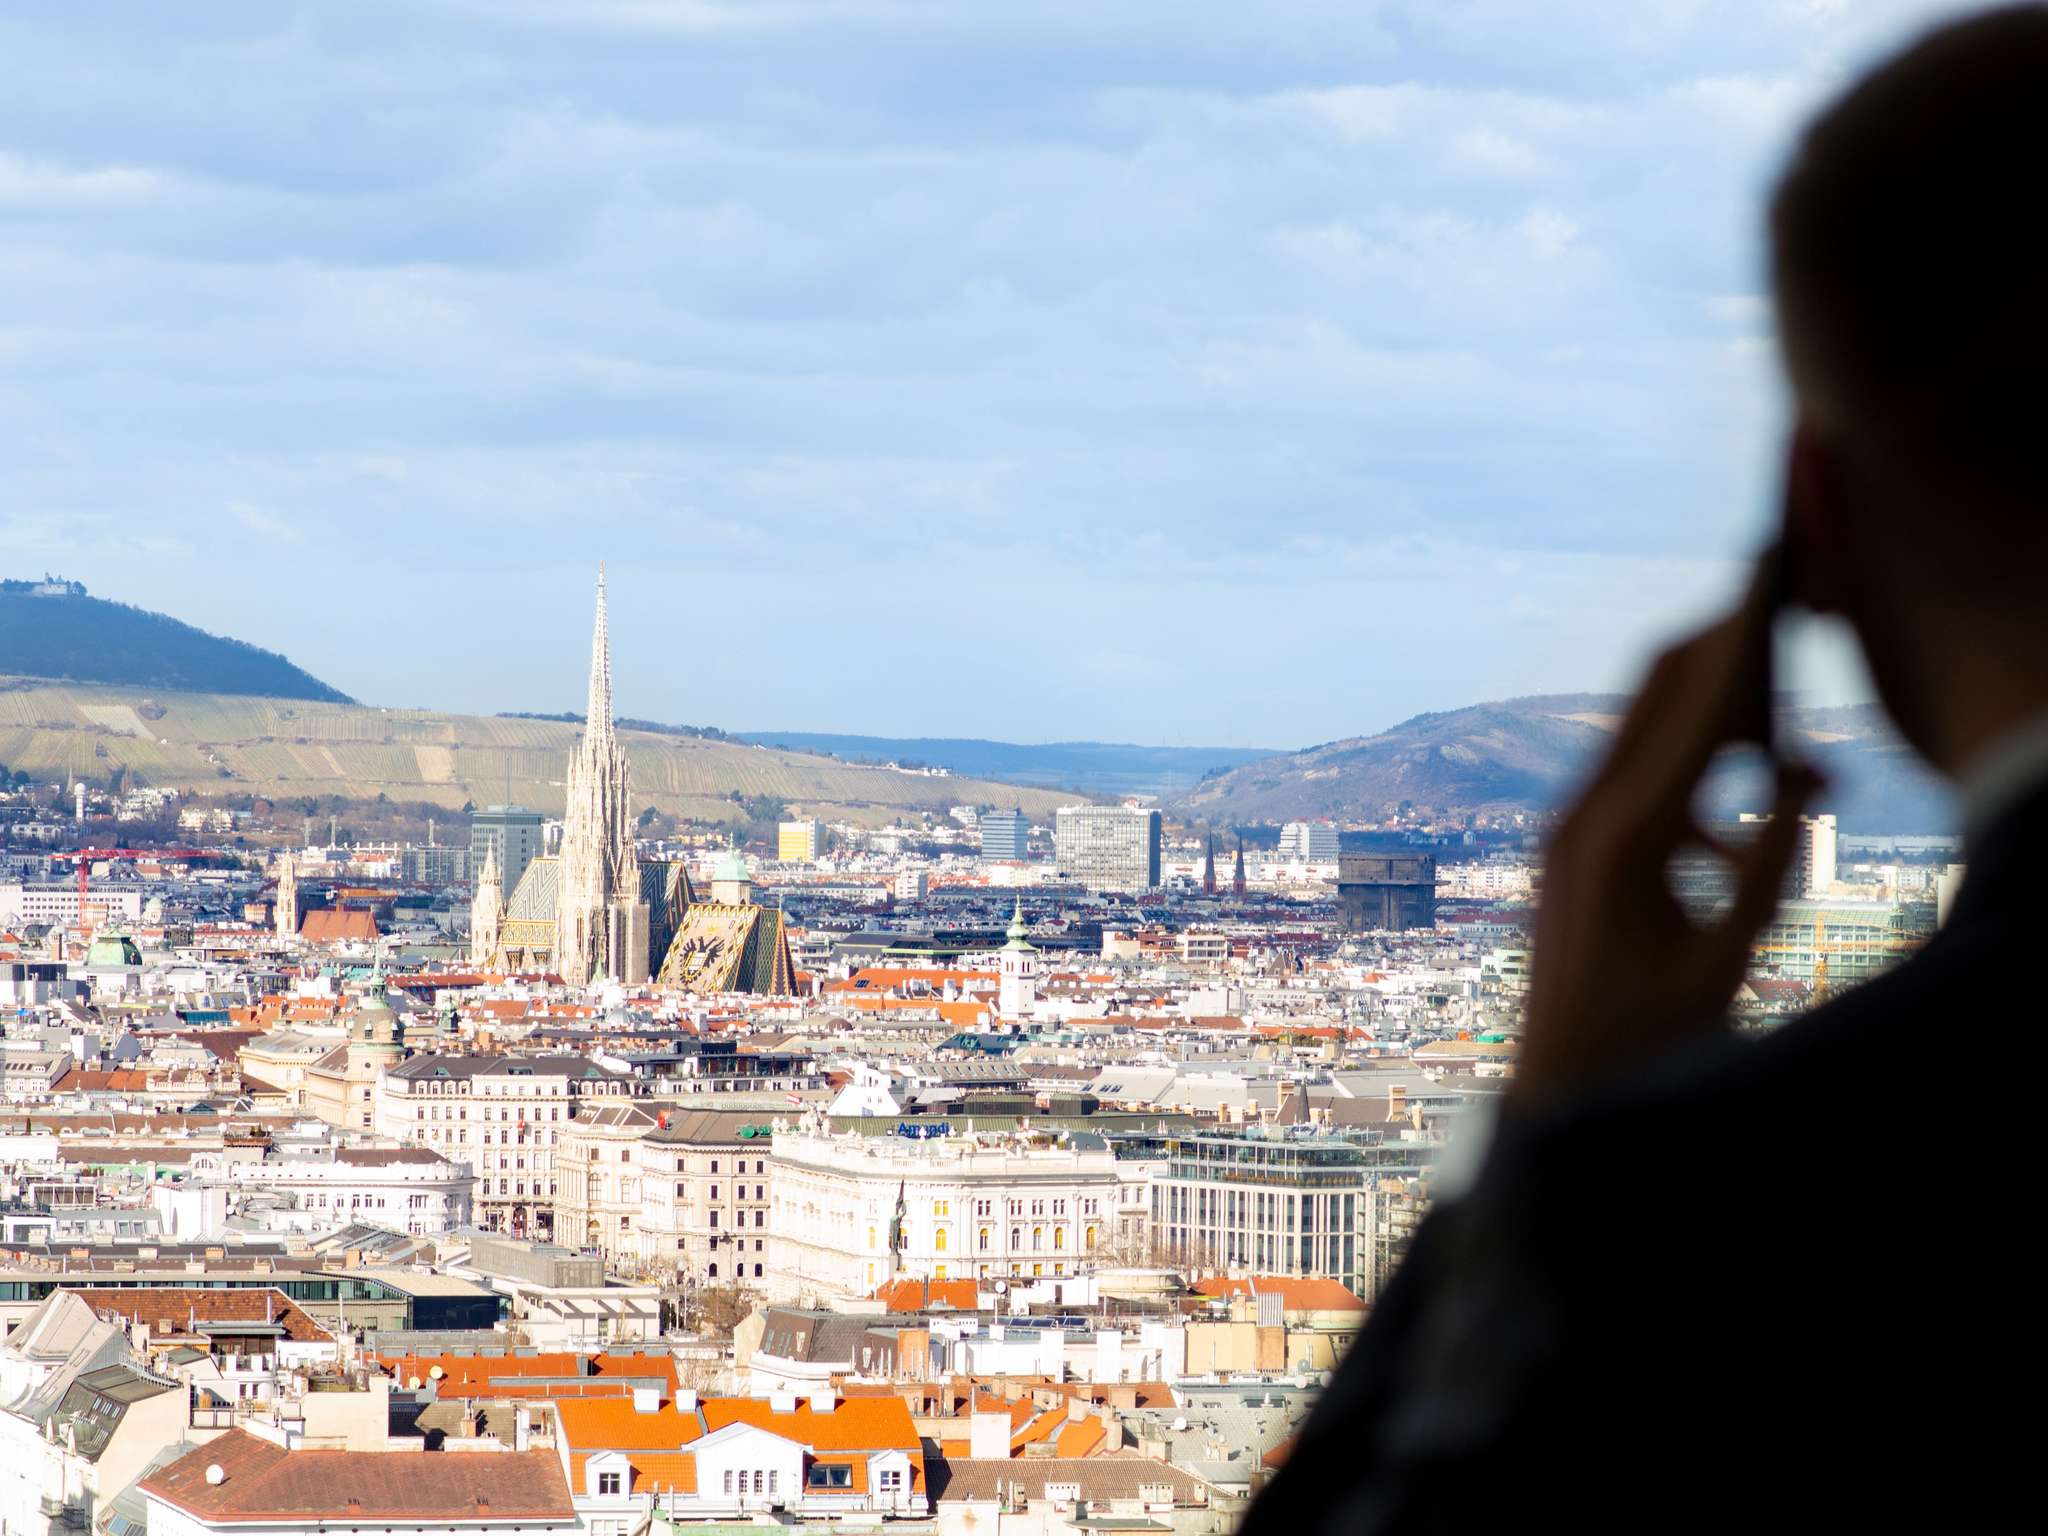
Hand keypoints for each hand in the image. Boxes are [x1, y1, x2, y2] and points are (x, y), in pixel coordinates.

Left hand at [1518, 580, 1822, 1105]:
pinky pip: (1633, 786)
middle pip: (1655, 697)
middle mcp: (1580, 817)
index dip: (1741, 645)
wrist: (1553, 1095)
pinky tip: (1734, 833)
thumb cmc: (1638, 1042)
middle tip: (1778, 607)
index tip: (1772, 583)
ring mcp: (1565, 832)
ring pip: (1644, 737)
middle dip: (1722, 651)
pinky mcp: (1566, 852)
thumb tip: (1807, 780)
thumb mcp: (1723, 961)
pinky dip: (1690, 784)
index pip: (1694, 714)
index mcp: (1620, 837)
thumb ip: (1765, 867)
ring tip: (1785, 724)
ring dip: (1714, 720)